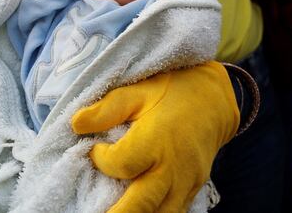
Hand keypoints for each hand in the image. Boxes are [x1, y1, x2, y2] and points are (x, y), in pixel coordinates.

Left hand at [71, 62, 239, 212]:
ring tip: (116, 209)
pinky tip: (138, 208)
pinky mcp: (194, 188)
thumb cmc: (172, 92)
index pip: (120, 164)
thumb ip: (108, 108)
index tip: (95, 148)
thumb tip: (76, 125)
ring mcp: (186, 182)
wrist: (215, 100)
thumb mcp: (139, 91)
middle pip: (139, 206)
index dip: (100, 159)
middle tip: (93, 210)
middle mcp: (173, 167)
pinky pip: (174, 212)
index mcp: (156, 141)